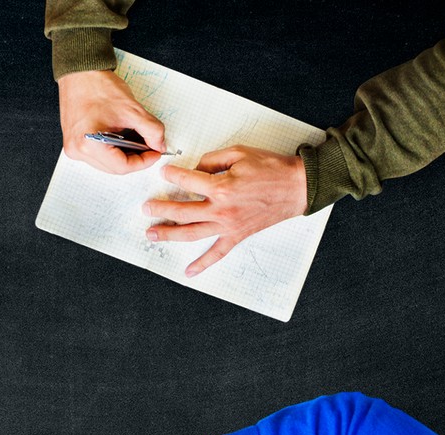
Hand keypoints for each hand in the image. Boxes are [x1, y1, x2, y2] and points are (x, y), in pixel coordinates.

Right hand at [58, 70, 167, 174]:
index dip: (143, 162)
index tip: (156, 153)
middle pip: (113, 168)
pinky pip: (97, 155)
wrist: (80, 73)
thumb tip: (159, 145)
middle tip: (150, 147)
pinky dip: (113, 150)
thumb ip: (152, 130)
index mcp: (89, 145)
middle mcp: (77, 151)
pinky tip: (121, 138)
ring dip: (124, 155)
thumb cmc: (98, 87)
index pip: (122, 166)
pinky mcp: (74, 143)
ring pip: (106, 163)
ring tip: (136, 140)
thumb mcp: (132, 110)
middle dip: (135, 159)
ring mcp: (73, 148)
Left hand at [143, 147, 307, 275]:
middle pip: (182, 212)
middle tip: (146, 208)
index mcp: (221, 187)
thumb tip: (195, 168)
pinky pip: (217, 253)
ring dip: (169, 235)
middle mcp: (221, 209)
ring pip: (191, 233)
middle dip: (160, 209)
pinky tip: (189, 272)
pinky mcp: (237, 235)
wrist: (297, 186)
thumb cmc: (271, 168)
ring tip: (152, 234)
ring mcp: (228, 225)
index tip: (163, 173)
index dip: (172, 176)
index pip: (187, 181)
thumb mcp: (240, 153)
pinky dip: (203, 264)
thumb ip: (213, 159)